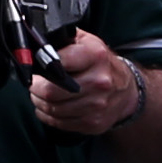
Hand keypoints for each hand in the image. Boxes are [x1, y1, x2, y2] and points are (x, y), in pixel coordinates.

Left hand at [28, 31, 143, 137]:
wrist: (126, 90)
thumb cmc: (100, 64)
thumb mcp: (88, 42)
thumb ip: (65, 40)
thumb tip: (38, 42)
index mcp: (96, 56)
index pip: (57, 62)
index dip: (42, 66)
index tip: (38, 67)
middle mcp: (99, 81)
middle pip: (50, 91)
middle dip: (36, 88)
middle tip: (35, 84)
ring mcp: (97, 104)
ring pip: (52, 108)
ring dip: (40, 103)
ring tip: (41, 95)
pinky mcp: (93, 122)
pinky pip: (58, 122)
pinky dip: (48, 115)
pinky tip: (50, 107)